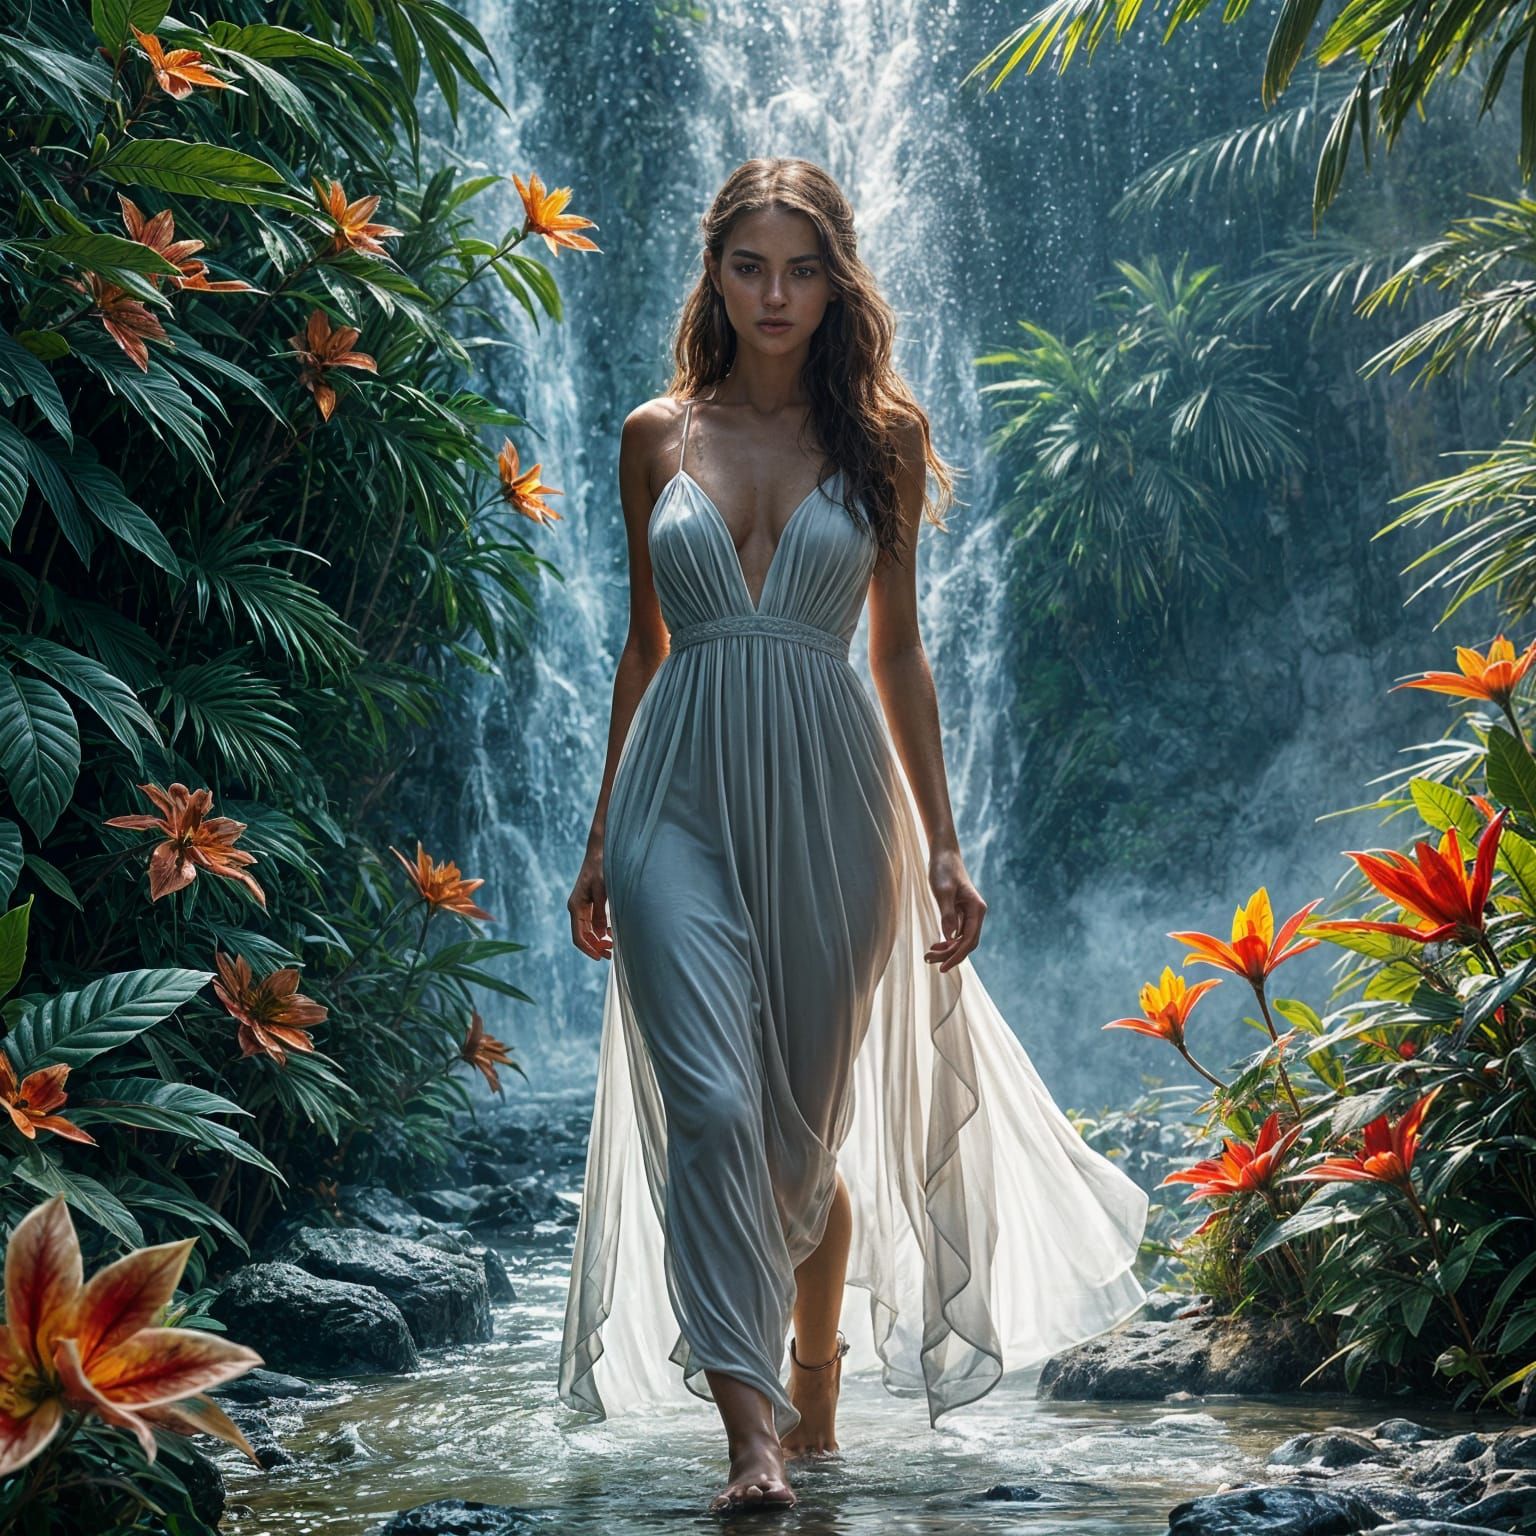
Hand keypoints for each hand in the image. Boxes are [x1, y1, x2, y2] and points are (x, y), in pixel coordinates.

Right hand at [568, 850, 612, 960]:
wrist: (600, 851)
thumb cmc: (601, 867)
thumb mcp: (602, 890)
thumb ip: (600, 913)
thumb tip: (601, 935)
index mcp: (576, 906)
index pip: (579, 936)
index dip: (589, 949)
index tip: (600, 957)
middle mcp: (577, 908)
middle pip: (583, 936)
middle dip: (595, 947)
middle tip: (611, 954)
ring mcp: (583, 906)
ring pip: (588, 931)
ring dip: (598, 940)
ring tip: (613, 945)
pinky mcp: (590, 903)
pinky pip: (593, 922)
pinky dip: (601, 930)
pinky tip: (612, 932)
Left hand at [924, 847, 985, 972]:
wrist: (943, 854)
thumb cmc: (943, 869)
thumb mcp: (943, 891)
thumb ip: (947, 914)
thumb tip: (949, 938)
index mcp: (977, 909)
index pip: (969, 940)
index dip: (957, 956)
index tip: (943, 967)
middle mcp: (976, 913)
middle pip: (966, 944)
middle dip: (949, 955)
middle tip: (928, 960)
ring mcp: (968, 914)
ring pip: (960, 940)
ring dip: (946, 950)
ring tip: (928, 955)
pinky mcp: (960, 913)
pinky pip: (956, 933)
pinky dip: (946, 941)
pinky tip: (934, 945)